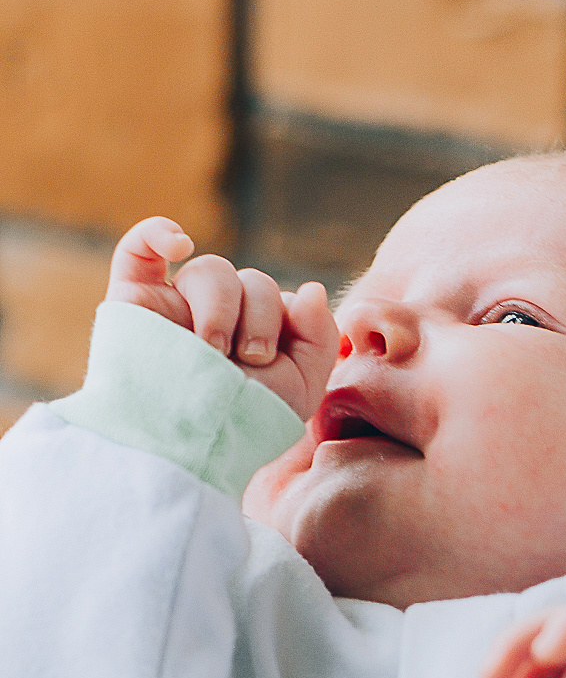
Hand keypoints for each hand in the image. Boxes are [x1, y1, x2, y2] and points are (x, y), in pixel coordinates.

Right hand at [106, 217, 338, 420]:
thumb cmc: (243, 423)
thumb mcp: (301, 387)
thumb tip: (312, 287)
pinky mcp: (135, 301)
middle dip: (260, 317)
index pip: (283, 301)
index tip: (277, 361)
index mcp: (257, 335)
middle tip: (249, 360)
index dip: (290, 322)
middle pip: (252, 282)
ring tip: (211, 350)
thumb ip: (319, 336)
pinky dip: (157, 232)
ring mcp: (177, 307)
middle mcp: (219, 318)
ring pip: (211, 269)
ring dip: (221, 305)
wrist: (186, 445)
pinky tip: (178, 241)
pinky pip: (138, 248)